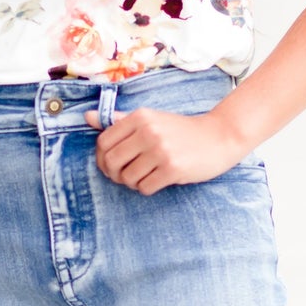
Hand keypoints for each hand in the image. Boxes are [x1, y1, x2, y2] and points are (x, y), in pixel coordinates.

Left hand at [83, 102, 248, 194]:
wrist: (219, 137)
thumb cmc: (181, 130)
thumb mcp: (151, 119)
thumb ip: (119, 120)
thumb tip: (86, 117)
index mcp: (140, 117)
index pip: (103, 142)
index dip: (102, 157)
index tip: (112, 163)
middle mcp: (148, 131)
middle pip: (111, 162)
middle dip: (114, 174)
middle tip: (124, 175)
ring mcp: (160, 150)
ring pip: (127, 177)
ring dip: (132, 183)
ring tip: (143, 176)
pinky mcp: (172, 168)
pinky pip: (144, 187)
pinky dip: (146, 188)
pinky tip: (156, 180)